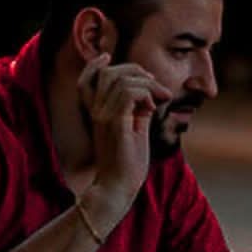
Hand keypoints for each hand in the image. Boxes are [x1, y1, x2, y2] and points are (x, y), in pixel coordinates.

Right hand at [77, 53, 172, 215]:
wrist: (117, 187)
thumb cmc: (126, 165)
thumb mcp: (134, 132)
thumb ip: (138, 112)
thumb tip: (149, 98)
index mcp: (97, 112)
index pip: (89, 78)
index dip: (100, 64)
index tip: (125, 66)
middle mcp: (96, 110)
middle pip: (108, 72)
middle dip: (136, 71)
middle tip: (157, 87)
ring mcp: (103, 116)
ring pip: (120, 79)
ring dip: (146, 83)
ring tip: (161, 98)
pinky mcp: (115, 124)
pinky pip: (129, 94)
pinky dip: (146, 94)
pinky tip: (154, 107)